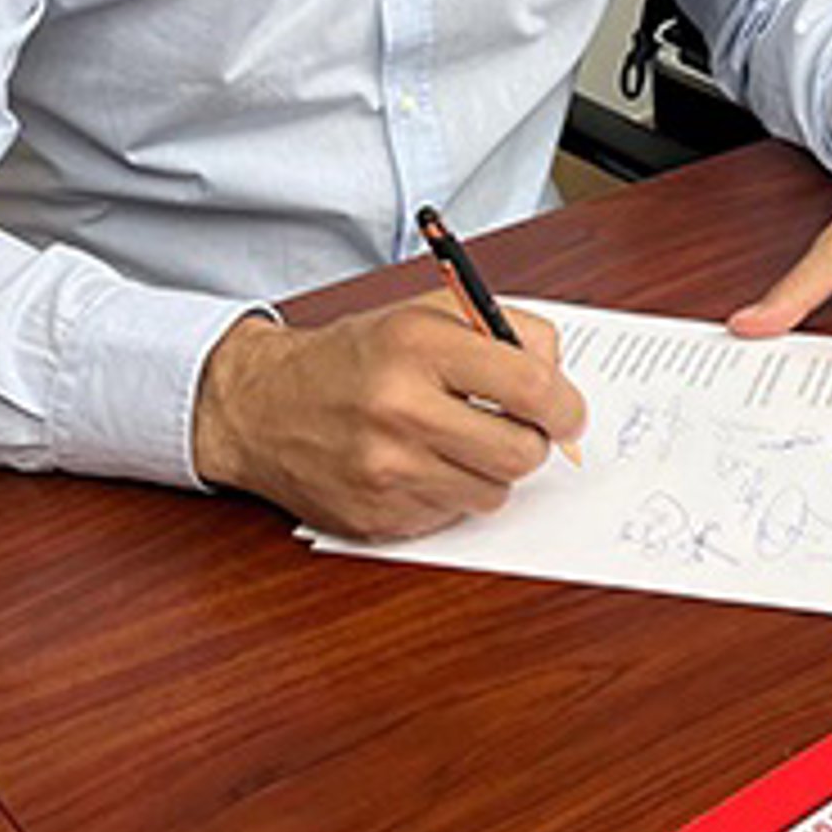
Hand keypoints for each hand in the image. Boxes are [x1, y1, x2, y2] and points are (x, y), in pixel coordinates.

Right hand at [191, 298, 586, 539]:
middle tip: (516, 427)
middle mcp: (400, 409)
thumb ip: (503, 329)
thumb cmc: (354, 357)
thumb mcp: (425, 314)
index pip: (529, 385)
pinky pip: (453, 517)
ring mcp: (386, 472)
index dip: (565, 404)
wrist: (262, 406)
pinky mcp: (377, 517)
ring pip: (494, 493)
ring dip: (489, 472)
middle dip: (532, 442)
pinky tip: (420, 465)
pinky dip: (451, 494)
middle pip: (521, 452)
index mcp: (417, 346)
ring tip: (455, 442)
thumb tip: (561, 377)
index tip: (568, 411)